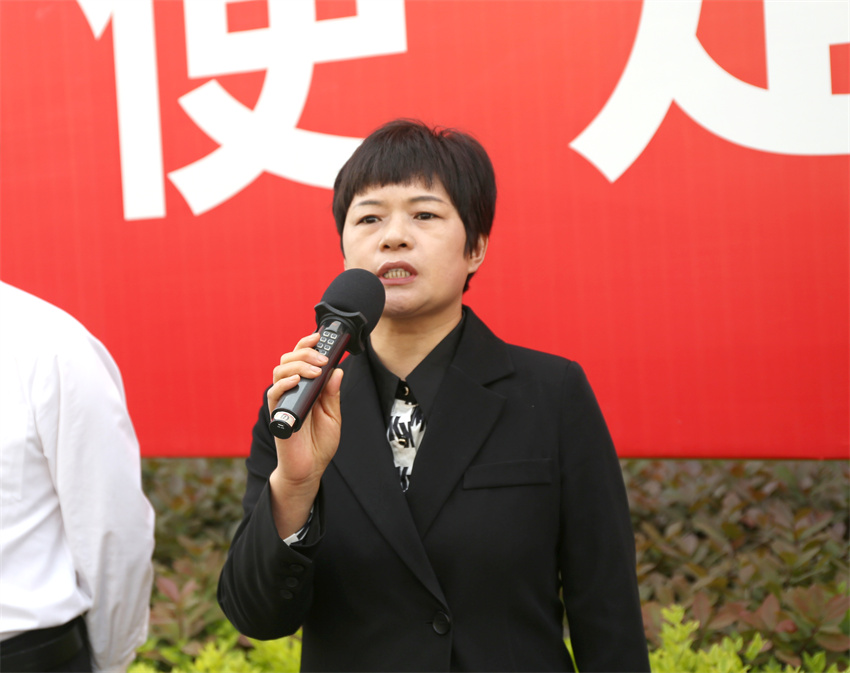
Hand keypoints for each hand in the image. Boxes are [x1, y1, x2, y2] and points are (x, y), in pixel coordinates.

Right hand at [267, 332, 342, 537]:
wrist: (310, 469)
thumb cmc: (319, 442)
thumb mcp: (332, 415)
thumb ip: (332, 393)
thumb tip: (337, 370)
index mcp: (305, 387)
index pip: (301, 359)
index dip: (307, 345)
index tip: (320, 337)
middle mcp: (291, 390)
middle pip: (289, 360)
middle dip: (306, 353)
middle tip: (323, 359)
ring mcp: (283, 401)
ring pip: (280, 371)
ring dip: (298, 366)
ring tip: (316, 371)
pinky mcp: (277, 414)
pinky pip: (274, 393)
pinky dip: (284, 384)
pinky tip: (296, 382)